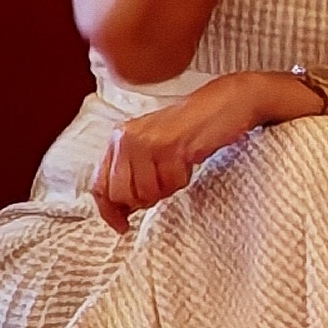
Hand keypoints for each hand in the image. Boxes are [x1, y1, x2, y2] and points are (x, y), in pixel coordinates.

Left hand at [91, 74, 302, 229]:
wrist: (227, 101)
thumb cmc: (195, 125)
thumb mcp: (155, 145)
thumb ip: (135, 171)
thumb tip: (123, 208)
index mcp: (120, 137)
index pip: (100, 185)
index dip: (109, 211)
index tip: (122, 226)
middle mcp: (127, 138)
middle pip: (122, 194)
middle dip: (144, 199)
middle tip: (164, 186)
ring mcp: (147, 142)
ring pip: (147, 192)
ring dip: (167, 188)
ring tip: (179, 168)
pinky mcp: (169, 146)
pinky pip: (171, 183)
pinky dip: (182, 180)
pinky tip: (188, 162)